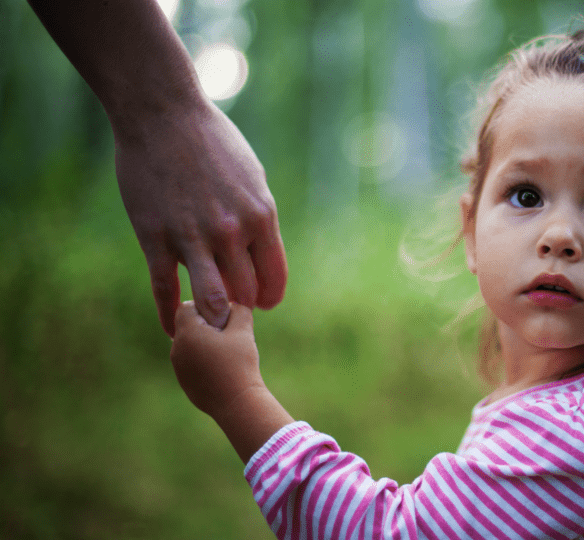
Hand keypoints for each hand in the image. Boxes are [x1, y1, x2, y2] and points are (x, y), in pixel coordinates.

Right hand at [115, 102, 286, 335]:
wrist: (163, 113)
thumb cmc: (212, 142)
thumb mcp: (252, 178)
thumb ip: (257, 218)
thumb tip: (259, 252)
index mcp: (261, 217)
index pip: (274, 279)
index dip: (268, 298)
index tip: (260, 302)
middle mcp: (232, 232)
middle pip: (244, 295)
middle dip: (240, 306)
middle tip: (230, 307)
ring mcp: (193, 238)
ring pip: (210, 301)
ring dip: (211, 316)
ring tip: (207, 319)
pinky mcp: (156, 238)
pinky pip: (165, 291)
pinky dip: (170, 315)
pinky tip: (173, 327)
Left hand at [170, 301, 262, 418]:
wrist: (237, 403)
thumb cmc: (240, 364)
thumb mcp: (244, 330)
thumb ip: (239, 309)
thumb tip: (233, 303)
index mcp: (187, 333)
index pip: (187, 306)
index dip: (206, 306)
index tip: (223, 318)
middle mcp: (177, 348)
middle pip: (187, 325)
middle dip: (206, 325)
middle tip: (228, 335)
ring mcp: (178, 367)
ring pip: (189, 344)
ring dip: (205, 343)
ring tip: (227, 354)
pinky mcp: (184, 381)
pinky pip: (191, 361)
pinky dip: (204, 360)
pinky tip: (222, 369)